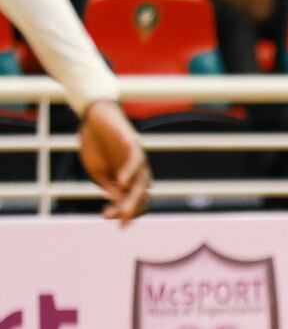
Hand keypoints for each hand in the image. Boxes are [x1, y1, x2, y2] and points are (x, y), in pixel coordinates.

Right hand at [78, 100, 150, 222]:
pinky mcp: (133, 143)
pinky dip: (129, 172)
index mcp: (129, 180)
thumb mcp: (99, 173)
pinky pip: (136, 159)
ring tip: (124, 211)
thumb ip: (110, 187)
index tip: (108, 218)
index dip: (126, 213)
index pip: (136, 201)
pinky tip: (121, 182)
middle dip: (130, 210)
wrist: (93, 119)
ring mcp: (137, 157)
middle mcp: (138, 170)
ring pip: (142, 181)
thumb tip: (120, 203)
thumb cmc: (97, 147)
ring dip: (132, 197)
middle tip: (118, 220)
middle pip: (142, 195)